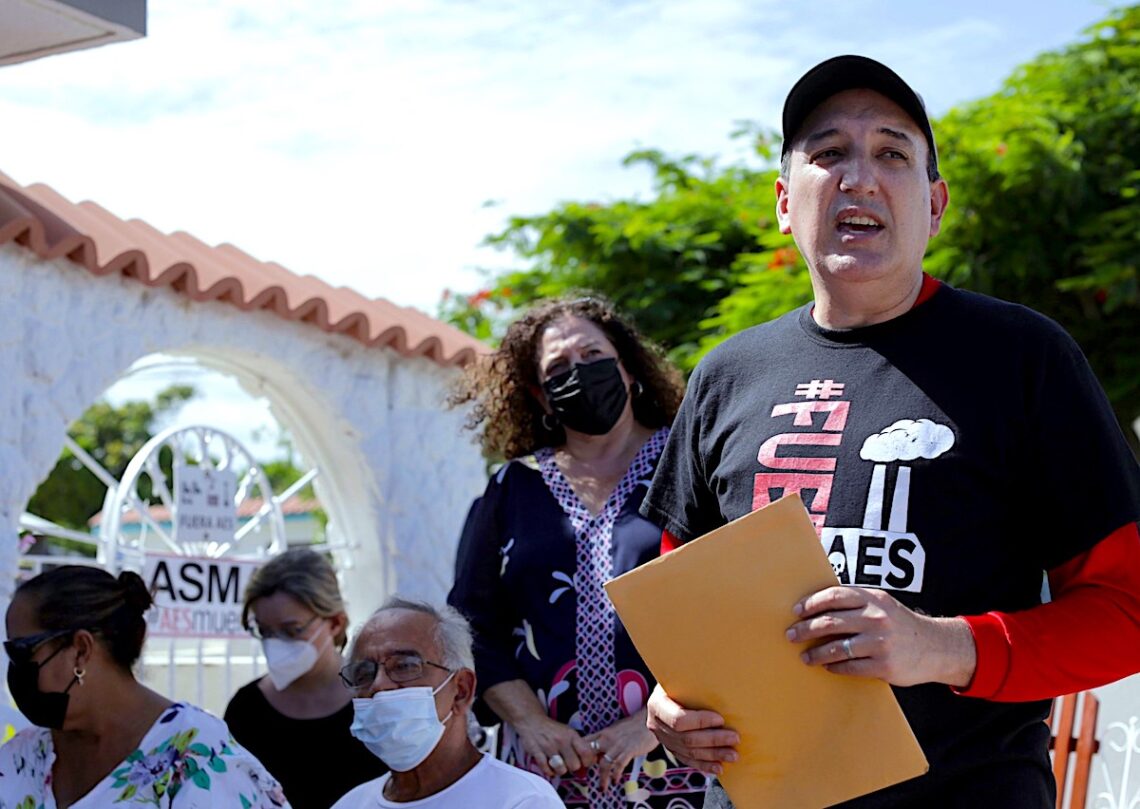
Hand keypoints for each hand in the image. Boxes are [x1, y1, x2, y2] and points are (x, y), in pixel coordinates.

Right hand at [514, 713, 596, 776]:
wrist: (532, 721)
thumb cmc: (553, 730)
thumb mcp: (568, 732)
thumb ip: (579, 746)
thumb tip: (593, 760)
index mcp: (571, 735)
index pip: (586, 753)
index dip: (587, 762)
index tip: (584, 763)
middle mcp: (561, 740)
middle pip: (575, 765)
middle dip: (572, 768)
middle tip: (569, 764)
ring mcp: (548, 747)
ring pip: (561, 770)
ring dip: (560, 770)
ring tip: (558, 765)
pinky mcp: (537, 752)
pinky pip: (547, 770)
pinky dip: (549, 771)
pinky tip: (549, 766)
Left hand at [584, 710, 657, 790]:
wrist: (648, 720)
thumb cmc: (633, 725)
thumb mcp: (615, 730)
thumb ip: (607, 740)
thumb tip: (600, 751)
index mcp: (603, 733)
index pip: (585, 742)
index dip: (579, 753)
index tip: (579, 764)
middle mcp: (607, 739)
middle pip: (590, 753)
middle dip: (587, 766)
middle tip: (587, 777)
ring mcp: (617, 745)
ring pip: (604, 764)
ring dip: (602, 778)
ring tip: (602, 788)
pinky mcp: (628, 751)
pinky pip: (618, 766)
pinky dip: (615, 775)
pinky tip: (615, 781)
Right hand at [645, 684, 738, 774]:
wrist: (666, 692)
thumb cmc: (680, 680)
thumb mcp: (681, 677)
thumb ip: (695, 682)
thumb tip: (724, 678)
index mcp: (657, 705)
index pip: (678, 720)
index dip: (700, 721)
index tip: (721, 719)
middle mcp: (656, 724)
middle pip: (687, 738)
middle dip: (713, 740)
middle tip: (735, 738)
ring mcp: (662, 739)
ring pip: (689, 752)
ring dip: (713, 755)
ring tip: (733, 755)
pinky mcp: (671, 748)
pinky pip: (687, 760)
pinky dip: (704, 765)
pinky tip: (719, 768)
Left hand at [786, 586, 976, 687]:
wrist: (936, 647)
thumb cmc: (899, 624)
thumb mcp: (882, 604)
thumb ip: (855, 602)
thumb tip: (816, 605)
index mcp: (872, 598)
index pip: (833, 596)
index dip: (811, 603)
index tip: (796, 611)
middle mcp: (876, 618)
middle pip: (829, 622)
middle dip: (805, 629)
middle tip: (791, 635)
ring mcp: (880, 643)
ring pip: (836, 648)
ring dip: (815, 653)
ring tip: (805, 656)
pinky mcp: (884, 666)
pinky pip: (849, 667)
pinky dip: (834, 667)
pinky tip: (827, 666)